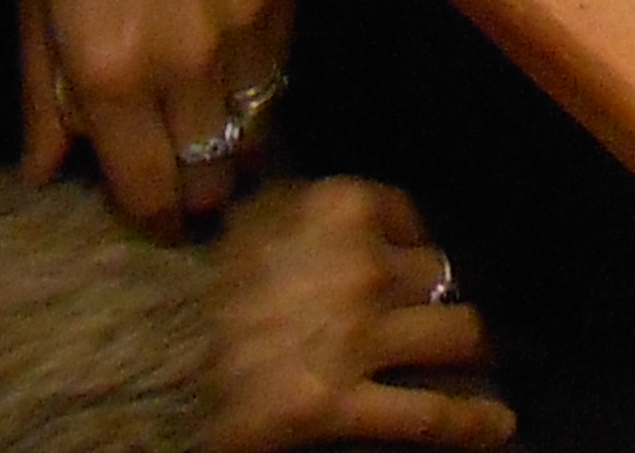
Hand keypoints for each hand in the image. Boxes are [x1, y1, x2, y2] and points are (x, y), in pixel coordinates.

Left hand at [20, 0, 293, 234]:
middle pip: (208, 181)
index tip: (145, 219)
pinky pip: (279, 83)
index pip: (147, 194)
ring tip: (211, 152)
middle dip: (192, 199)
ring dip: (231, 158)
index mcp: (109, 71)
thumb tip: (46, 176)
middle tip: (177, 190)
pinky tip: (234, 87)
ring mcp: (246, 33)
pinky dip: (258, 102)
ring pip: (253, 141)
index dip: (148, 221)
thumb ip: (41, 93)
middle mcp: (185, 68)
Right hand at [207, 182, 507, 451]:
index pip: (411, 217)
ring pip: (458, 336)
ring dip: (475, 352)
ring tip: (486, 366)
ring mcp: (352, 336)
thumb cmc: (191, 286)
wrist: (134, 357)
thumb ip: (309, 211)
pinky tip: (499, 428)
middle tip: (460, 320)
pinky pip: (432, 415)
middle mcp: (358, 263)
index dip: (416, 247)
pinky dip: (474, 422)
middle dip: (448, 298)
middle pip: (442, 276)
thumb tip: (370, 220)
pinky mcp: (334, 406)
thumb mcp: (253, 218)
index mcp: (337, 206)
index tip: (418, 267)